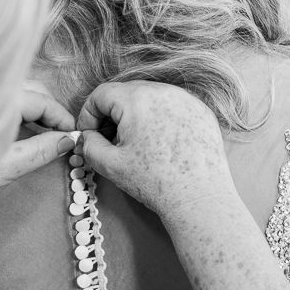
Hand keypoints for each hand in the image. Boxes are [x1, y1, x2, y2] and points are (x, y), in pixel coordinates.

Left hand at [0, 82, 76, 196]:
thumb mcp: (8, 166)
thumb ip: (41, 149)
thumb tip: (68, 140)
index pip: (41, 99)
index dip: (60, 116)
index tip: (73, 133)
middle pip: (28, 88)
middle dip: (47, 108)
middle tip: (60, 132)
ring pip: (13, 90)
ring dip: (31, 106)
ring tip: (42, 131)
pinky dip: (13, 109)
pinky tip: (18, 128)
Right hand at [76, 80, 233, 219]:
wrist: (198, 198)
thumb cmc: (155, 182)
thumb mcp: (109, 164)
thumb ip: (89, 144)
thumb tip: (87, 136)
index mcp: (138, 99)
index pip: (102, 94)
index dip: (89, 113)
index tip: (89, 132)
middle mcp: (164, 91)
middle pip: (127, 92)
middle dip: (113, 114)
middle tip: (109, 139)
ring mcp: (187, 100)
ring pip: (150, 98)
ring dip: (136, 115)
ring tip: (135, 144)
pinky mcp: (202, 111)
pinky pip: (173, 107)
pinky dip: (161, 119)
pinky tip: (160, 144)